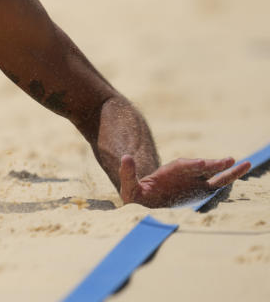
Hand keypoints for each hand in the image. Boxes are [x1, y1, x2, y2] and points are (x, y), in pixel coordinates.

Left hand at [119, 155, 250, 207]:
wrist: (143, 208)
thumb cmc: (136, 199)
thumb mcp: (129, 187)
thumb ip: (127, 174)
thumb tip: (126, 157)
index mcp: (166, 174)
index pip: (180, 167)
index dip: (190, 165)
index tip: (199, 163)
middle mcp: (181, 176)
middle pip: (198, 168)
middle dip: (211, 164)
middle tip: (227, 160)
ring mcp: (192, 183)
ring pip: (210, 174)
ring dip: (224, 169)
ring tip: (241, 163)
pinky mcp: (199, 192)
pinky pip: (215, 185)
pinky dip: (227, 178)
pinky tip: (240, 170)